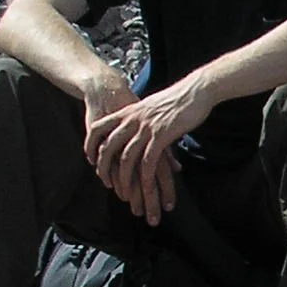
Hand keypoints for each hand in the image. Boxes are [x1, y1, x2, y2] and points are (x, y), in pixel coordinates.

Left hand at [84, 76, 213, 223]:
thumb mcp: (149, 106)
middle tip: (106, 184)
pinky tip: (147, 188)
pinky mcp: (161, 136)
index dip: (91, 145)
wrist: (195, 91)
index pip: (98, 128)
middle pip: (109, 147)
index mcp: (127, 112)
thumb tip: (137, 126)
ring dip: (126, 179)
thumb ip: (140, 117)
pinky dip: (146, 177)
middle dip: (104, 168)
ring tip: (127, 194)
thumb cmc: (177, 99)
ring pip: (127, 158)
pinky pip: (148, 160)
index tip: (90, 160)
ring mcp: (146, 128)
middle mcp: (132, 120)